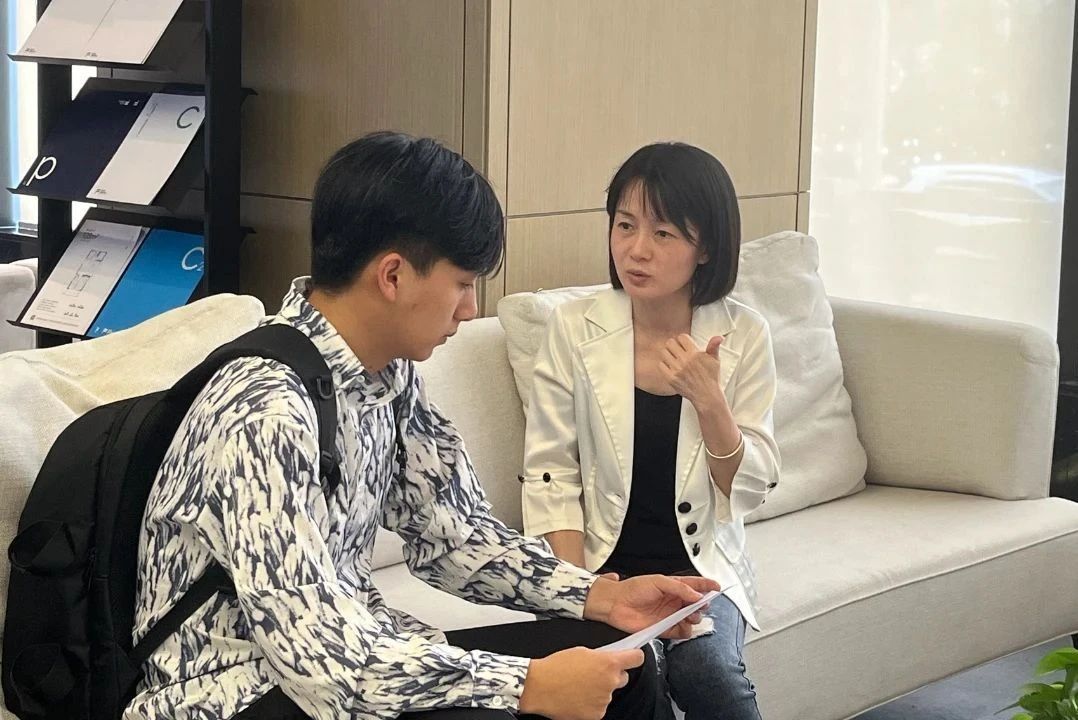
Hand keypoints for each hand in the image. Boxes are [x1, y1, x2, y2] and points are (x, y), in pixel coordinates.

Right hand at [519, 647, 644, 719]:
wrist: (539, 687)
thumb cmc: (556, 667)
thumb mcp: (581, 651)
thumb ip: (600, 656)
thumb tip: (609, 659)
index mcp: (608, 663)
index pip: (636, 659)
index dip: (634, 657)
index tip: (632, 657)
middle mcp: (610, 682)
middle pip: (622, 678)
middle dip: (612, 676)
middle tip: (594, 674)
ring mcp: (604, 701)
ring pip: (608, 694)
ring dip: (599, 691)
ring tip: (579, 686)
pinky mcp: (596, 715)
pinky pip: (599, 707)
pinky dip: (591, 704)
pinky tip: (577, 698)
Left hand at [584, 575, 720, 638]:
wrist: (615, 603)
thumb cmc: (632, 588)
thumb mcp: (658, 581)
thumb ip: (679, 587)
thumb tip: (696, 594)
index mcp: (672, 586)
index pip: (694, 585)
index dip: (706, 585)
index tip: (717, 587)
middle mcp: (672, 600)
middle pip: (695, 604)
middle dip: (702, 605)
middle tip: (701, 605)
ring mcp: (668, 615)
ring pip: (689, 619)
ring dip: (694, 619)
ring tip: (691, 617)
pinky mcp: (663, 628)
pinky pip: (679, 632)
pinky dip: (685, 632)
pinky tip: (685, 629)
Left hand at [659, 334, 726, 411]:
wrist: (707, 395)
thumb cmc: (711, 378)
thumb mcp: (715, 360)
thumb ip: (714, 346)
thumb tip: (719, 337)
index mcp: (695, 354)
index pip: (682, 337)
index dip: (683, 340)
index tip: (685, 344)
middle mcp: (685, 360)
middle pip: (670, 343)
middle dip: (674, 345)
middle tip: (678, 351)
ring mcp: (677, 369)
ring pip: (664, 352)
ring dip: (668, 354)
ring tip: (674, 358)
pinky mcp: (671, 378)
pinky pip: (661, 365)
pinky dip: (665, 365)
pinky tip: (671, 367)